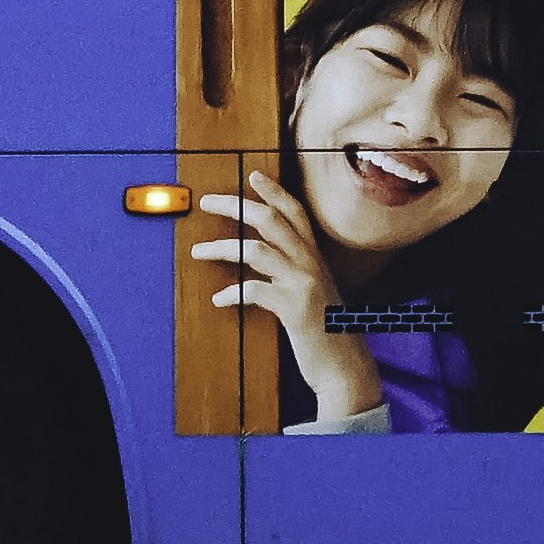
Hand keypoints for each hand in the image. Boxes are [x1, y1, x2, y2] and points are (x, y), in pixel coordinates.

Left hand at [191, 169, 377, 425]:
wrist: (345, 367)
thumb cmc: (326, 333)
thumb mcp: (316, 294)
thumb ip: (297, 275)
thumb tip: (265, 263)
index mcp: (316, 258)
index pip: (294, 212)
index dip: (274, 191)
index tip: (252, 176)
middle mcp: (311, 264)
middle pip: (270, 220)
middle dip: (236, 205)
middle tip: (208, 201)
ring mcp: (304, 283)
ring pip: (257, 249)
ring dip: (222, 247)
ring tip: (198, 252)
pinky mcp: (294, 307)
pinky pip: (254, 290)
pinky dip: (233, 293)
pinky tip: (220, 300)